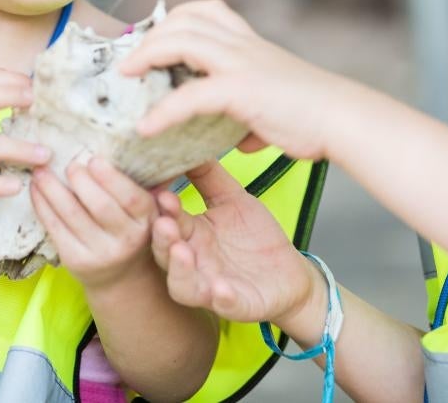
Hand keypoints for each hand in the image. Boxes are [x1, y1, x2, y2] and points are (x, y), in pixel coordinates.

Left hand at [31, 157, 157, 289]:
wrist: (121, 276)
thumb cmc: (131, 228)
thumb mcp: (147, 210)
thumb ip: (147, 184)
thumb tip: (138, 145)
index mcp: (147, 221)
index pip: (131, 198)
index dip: (111, 178)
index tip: (94, 159)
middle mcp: (126, 240)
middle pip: (101, 206)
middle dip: (81, 181)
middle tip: (69, 164)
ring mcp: (100, 253)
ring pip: (72, 215)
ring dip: (52, 189)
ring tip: (42, 171)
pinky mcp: (75, 261)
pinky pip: (55, 228)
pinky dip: (42, 205)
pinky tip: (36, 189)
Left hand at [120, 0, 344, 160]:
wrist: (342, 118)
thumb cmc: (315, 115)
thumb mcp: (276, 107)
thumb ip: (253, 118)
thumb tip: (245, 137)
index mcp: (251, 44)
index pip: (206, 10)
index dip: (175, 20)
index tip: (155, 39)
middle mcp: (243, 46)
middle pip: (185, 17)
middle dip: (151, 34)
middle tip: (132, 61)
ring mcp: (241, 63)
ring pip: (181, 40)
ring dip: (146, 55)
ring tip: (127, 76)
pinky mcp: (240, 90)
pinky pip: (189, 95)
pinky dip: (162, 111)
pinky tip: (146, 128)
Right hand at [151, 160, 319, 326]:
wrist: (289, 274)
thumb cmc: (255, 238)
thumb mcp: (232, 200)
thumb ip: (208, 176)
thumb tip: (186, 142)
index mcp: (191, 234)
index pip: (166, 219)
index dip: (160, 208)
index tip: (157, 189)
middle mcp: (194, 261)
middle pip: (165, 252)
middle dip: (162, 237)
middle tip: (162, 221)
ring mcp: (211, 285)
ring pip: (182, 284)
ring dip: (179, 270)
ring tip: (181, 251)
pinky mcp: (235, 304)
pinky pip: (223, 304)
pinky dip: (220, 297)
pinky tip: (220, 288)